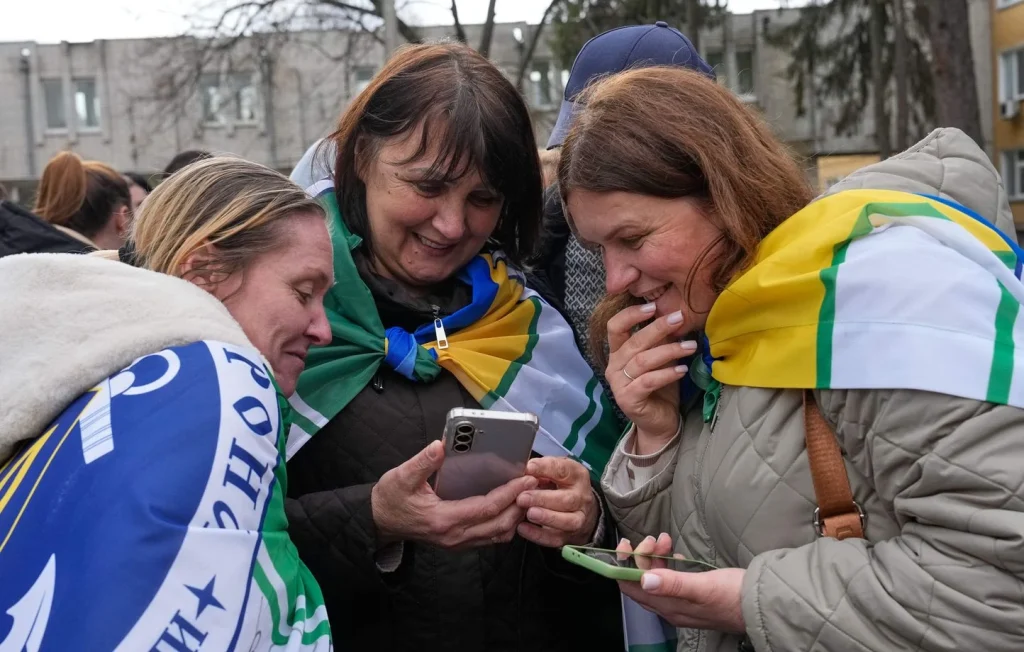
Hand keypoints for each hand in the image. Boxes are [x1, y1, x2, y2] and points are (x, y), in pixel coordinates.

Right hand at [371, 440, 536, 548]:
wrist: (379, 522)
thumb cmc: (390, 498)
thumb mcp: (400, 476)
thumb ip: (422, 462)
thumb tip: (440, 445)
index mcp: (444, 519)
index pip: (486, 508)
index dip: (509, 494)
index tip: (525, 479)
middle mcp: (455, 536)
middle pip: (500, 525)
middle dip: (521, 505)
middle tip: (535, 485)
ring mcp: (458, 542)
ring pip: (498, 535)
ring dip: (516, 517)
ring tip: (528, 495)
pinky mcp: (459, 542)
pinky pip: (490, 537)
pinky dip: (506, 523)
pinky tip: (511, 507)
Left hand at [516, 457, 597, 546]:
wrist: (581, 510)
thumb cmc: (562, 486)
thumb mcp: (556, 471)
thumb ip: (543, 468)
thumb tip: (526, 469)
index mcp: (577, 476)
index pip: (564, 470)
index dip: (546, 468)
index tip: (529, 468)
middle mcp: (581, 497)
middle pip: (567, 499)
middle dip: (543, 499)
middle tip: (523, 498)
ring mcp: (578, 518)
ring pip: (566, 521)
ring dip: (546, 517)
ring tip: (529, 513)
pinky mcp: (569, 535)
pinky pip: (555, 538)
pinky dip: (538, 535)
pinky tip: (523, 528)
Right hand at [606, 305, 690, 453]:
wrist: (659, 423)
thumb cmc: (660, 388)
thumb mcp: (661, 360)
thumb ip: (661, 341)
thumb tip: (675, 316)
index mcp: (617, 353)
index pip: (615, 327)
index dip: (631, 314)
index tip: (653, 305)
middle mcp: (613, 366)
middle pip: (633, 341)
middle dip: (658, 327)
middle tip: (679, 318)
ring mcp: (618, 384)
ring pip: (642, 361)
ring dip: (669, 351)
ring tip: (691, 346)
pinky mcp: (628, 399)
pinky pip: (648, 381)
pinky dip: (666, 374)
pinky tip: (682, 370)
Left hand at [616, 534, 745, 633]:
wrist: (762, 605)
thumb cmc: (733, 595)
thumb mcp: (703, 587)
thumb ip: (674, 584)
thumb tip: (645, 579)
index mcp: (669, 607)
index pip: (631, 588)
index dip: (623, 566)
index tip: (626, 545)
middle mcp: (671, 608)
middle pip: (642, 582)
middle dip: (642, 557)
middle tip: (655, 539)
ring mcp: (682, 603)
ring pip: (657, 578)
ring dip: (656, 557)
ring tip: (666, 540)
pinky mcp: (693, 597)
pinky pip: (671, 579)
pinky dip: (668, 564)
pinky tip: (676, 554)